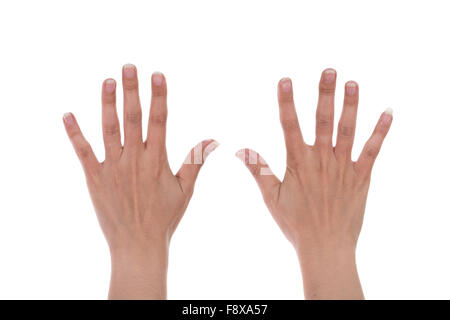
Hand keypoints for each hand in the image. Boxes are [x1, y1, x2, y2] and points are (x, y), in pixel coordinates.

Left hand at [63, 64, 217, 298]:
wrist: (138, 245)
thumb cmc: (165, 218)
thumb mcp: (185, 189)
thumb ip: (196, 161)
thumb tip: (213, 139)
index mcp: (156, 160)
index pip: (159, 120)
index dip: (158, 96)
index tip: (157, 75)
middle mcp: (134, 160)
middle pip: (132, 118)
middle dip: (131, 90)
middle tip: (128, 66)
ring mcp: (112, 168)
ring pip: (108, 129)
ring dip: (107, 104)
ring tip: (107, 81)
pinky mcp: (95, 178)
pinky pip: (82, 152)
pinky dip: (74, 133)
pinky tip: (67, 115)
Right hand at [236, 69, 391, 298]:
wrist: (325, 247)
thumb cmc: (296, 224)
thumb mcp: (271, 197)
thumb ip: (259, 170)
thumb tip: (241, 149)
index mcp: (298, 163)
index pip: (289, 126)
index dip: (287, 102)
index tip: (285, 80)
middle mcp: (321, 160)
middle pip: (323, 121)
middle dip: (325, 94)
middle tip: (329, 71)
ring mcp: (342, 167)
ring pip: (348, 130)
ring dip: (351, 106)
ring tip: (353, 83)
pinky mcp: (360, 177)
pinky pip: (372, 150)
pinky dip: (381, 131)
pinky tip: (388, 112)